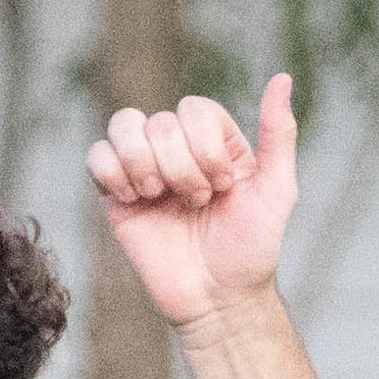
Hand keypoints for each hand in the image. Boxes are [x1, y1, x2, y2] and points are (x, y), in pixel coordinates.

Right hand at [88, 76, 296, 328]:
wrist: (216, 301)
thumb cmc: (250, 250)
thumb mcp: (276, 190)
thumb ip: (279, 133)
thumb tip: (282, 78)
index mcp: (214, 141)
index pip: (195, 109)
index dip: (205, 146)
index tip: (222, 188)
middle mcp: (177, 149)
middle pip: (160, 121)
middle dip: (180, 167)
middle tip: (196, 204)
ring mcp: (144, 170)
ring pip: (124, 125)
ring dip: (143, 163)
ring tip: (158, 197)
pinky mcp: (116, 196)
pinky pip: (96, 156)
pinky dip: (111, 171)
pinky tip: (132, 198)